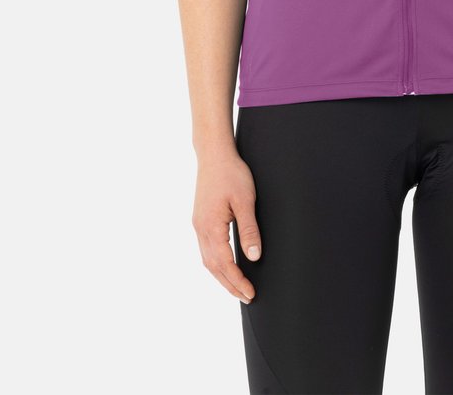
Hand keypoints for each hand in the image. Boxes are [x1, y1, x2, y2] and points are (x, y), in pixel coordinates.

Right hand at [192, 148, 262, 303]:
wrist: (214, 154)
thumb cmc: (232, 173)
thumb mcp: (245, 200)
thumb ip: (249, 229)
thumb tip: (254, 256)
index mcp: (211, 226)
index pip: (224, 263)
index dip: (237, 281)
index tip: (250, 293)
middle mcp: (201, 229)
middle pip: (213, 267)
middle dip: (230, 284)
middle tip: (247, 297)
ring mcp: (198, 224)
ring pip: (207, 260)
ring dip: (222, 276)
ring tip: (237, 287)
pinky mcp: (200, 219)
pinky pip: (206, 249)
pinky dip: (216, 263)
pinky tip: (225, 265)